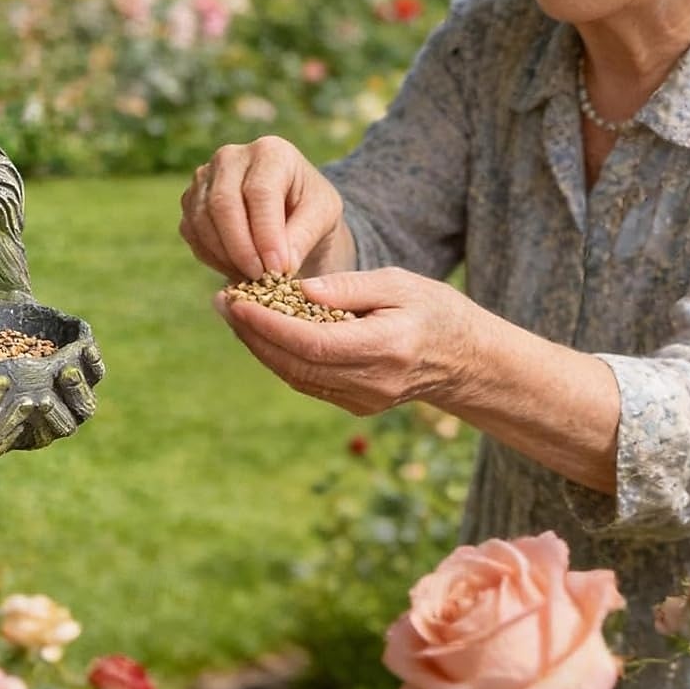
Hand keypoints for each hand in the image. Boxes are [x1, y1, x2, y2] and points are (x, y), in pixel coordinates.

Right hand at [179, 135, 348, 280]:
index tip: (278, 269)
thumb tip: (280, 265)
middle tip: (262, 279)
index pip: (260, 193)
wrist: (291, 208)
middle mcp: (231, 156)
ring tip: (253, 279)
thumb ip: (303, 236)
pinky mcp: (190, 200)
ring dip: (226, 257)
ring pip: (202, 220)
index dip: (267, 235)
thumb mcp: (323, 217)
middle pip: (223, 204)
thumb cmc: (310, 208)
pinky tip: (237, 270)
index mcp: (270, 152)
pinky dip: (212, 258)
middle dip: (241, 249)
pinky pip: (191, 233)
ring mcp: (205, 177)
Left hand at [215, 267, 476, 415]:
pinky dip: (280, 357)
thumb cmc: (435, 310)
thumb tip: (298, 289)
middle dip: (253, 334)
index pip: (313, 343)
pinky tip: (262, 332)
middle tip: (223, 301)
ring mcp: (363, 399)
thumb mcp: (400, 283)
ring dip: (260, 347)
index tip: (238, 302)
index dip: (269, 326)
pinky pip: (307, 382)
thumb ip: (349, 287)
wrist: (466, 360)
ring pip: (296, 377)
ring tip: (235, 313)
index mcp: (385, 348)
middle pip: (296, 364)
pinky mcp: (356, 405)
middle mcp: (371, 382)